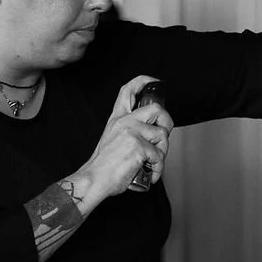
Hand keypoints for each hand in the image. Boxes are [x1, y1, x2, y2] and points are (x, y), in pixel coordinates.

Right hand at [79, 76, 173, 198]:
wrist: (94, 179)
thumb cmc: (104, 165)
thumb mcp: (113, 139)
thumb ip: (130, 131)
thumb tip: (152, 132)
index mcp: (118, 119)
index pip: (128, 90)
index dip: (144, 81)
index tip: (155, 82)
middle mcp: (125, 122)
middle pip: (157, 109)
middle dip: (167, 123)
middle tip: (162, 139)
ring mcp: (132, 132)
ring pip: (162, 135)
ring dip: (162, 152)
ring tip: (151, 163)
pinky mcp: (139, 146)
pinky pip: (159, 156)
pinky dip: (157, 169)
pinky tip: (149, 174)